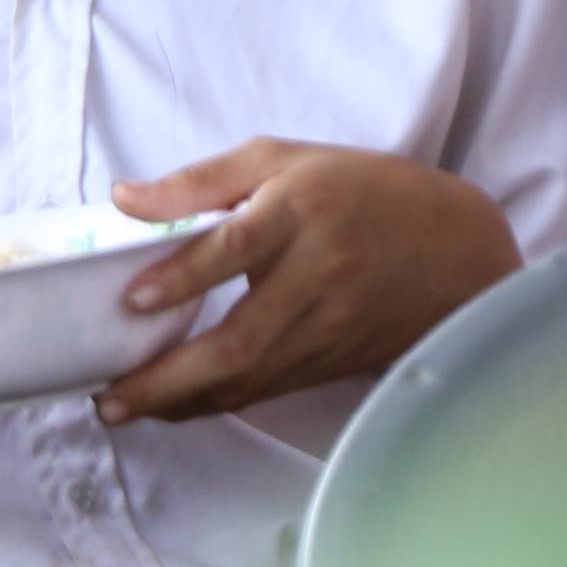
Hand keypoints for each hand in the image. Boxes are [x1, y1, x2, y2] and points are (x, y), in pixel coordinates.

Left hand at [94, 144, 521, 424]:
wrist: (457, 248)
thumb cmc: (361, 191)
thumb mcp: (285, 159)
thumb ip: (203, 180)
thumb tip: (124, 199)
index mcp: (301, 210)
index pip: (236, 247)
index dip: (183, 276)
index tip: (131, 299)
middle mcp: (317, 274)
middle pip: (239, 339)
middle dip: (168, 378)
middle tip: (110, 398)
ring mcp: (329, 325)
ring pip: (250, 378)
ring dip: (183, 401)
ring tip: (125, 407)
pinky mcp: (334, 360)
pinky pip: (268, 389)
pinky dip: (218, 401)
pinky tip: (177, 404)